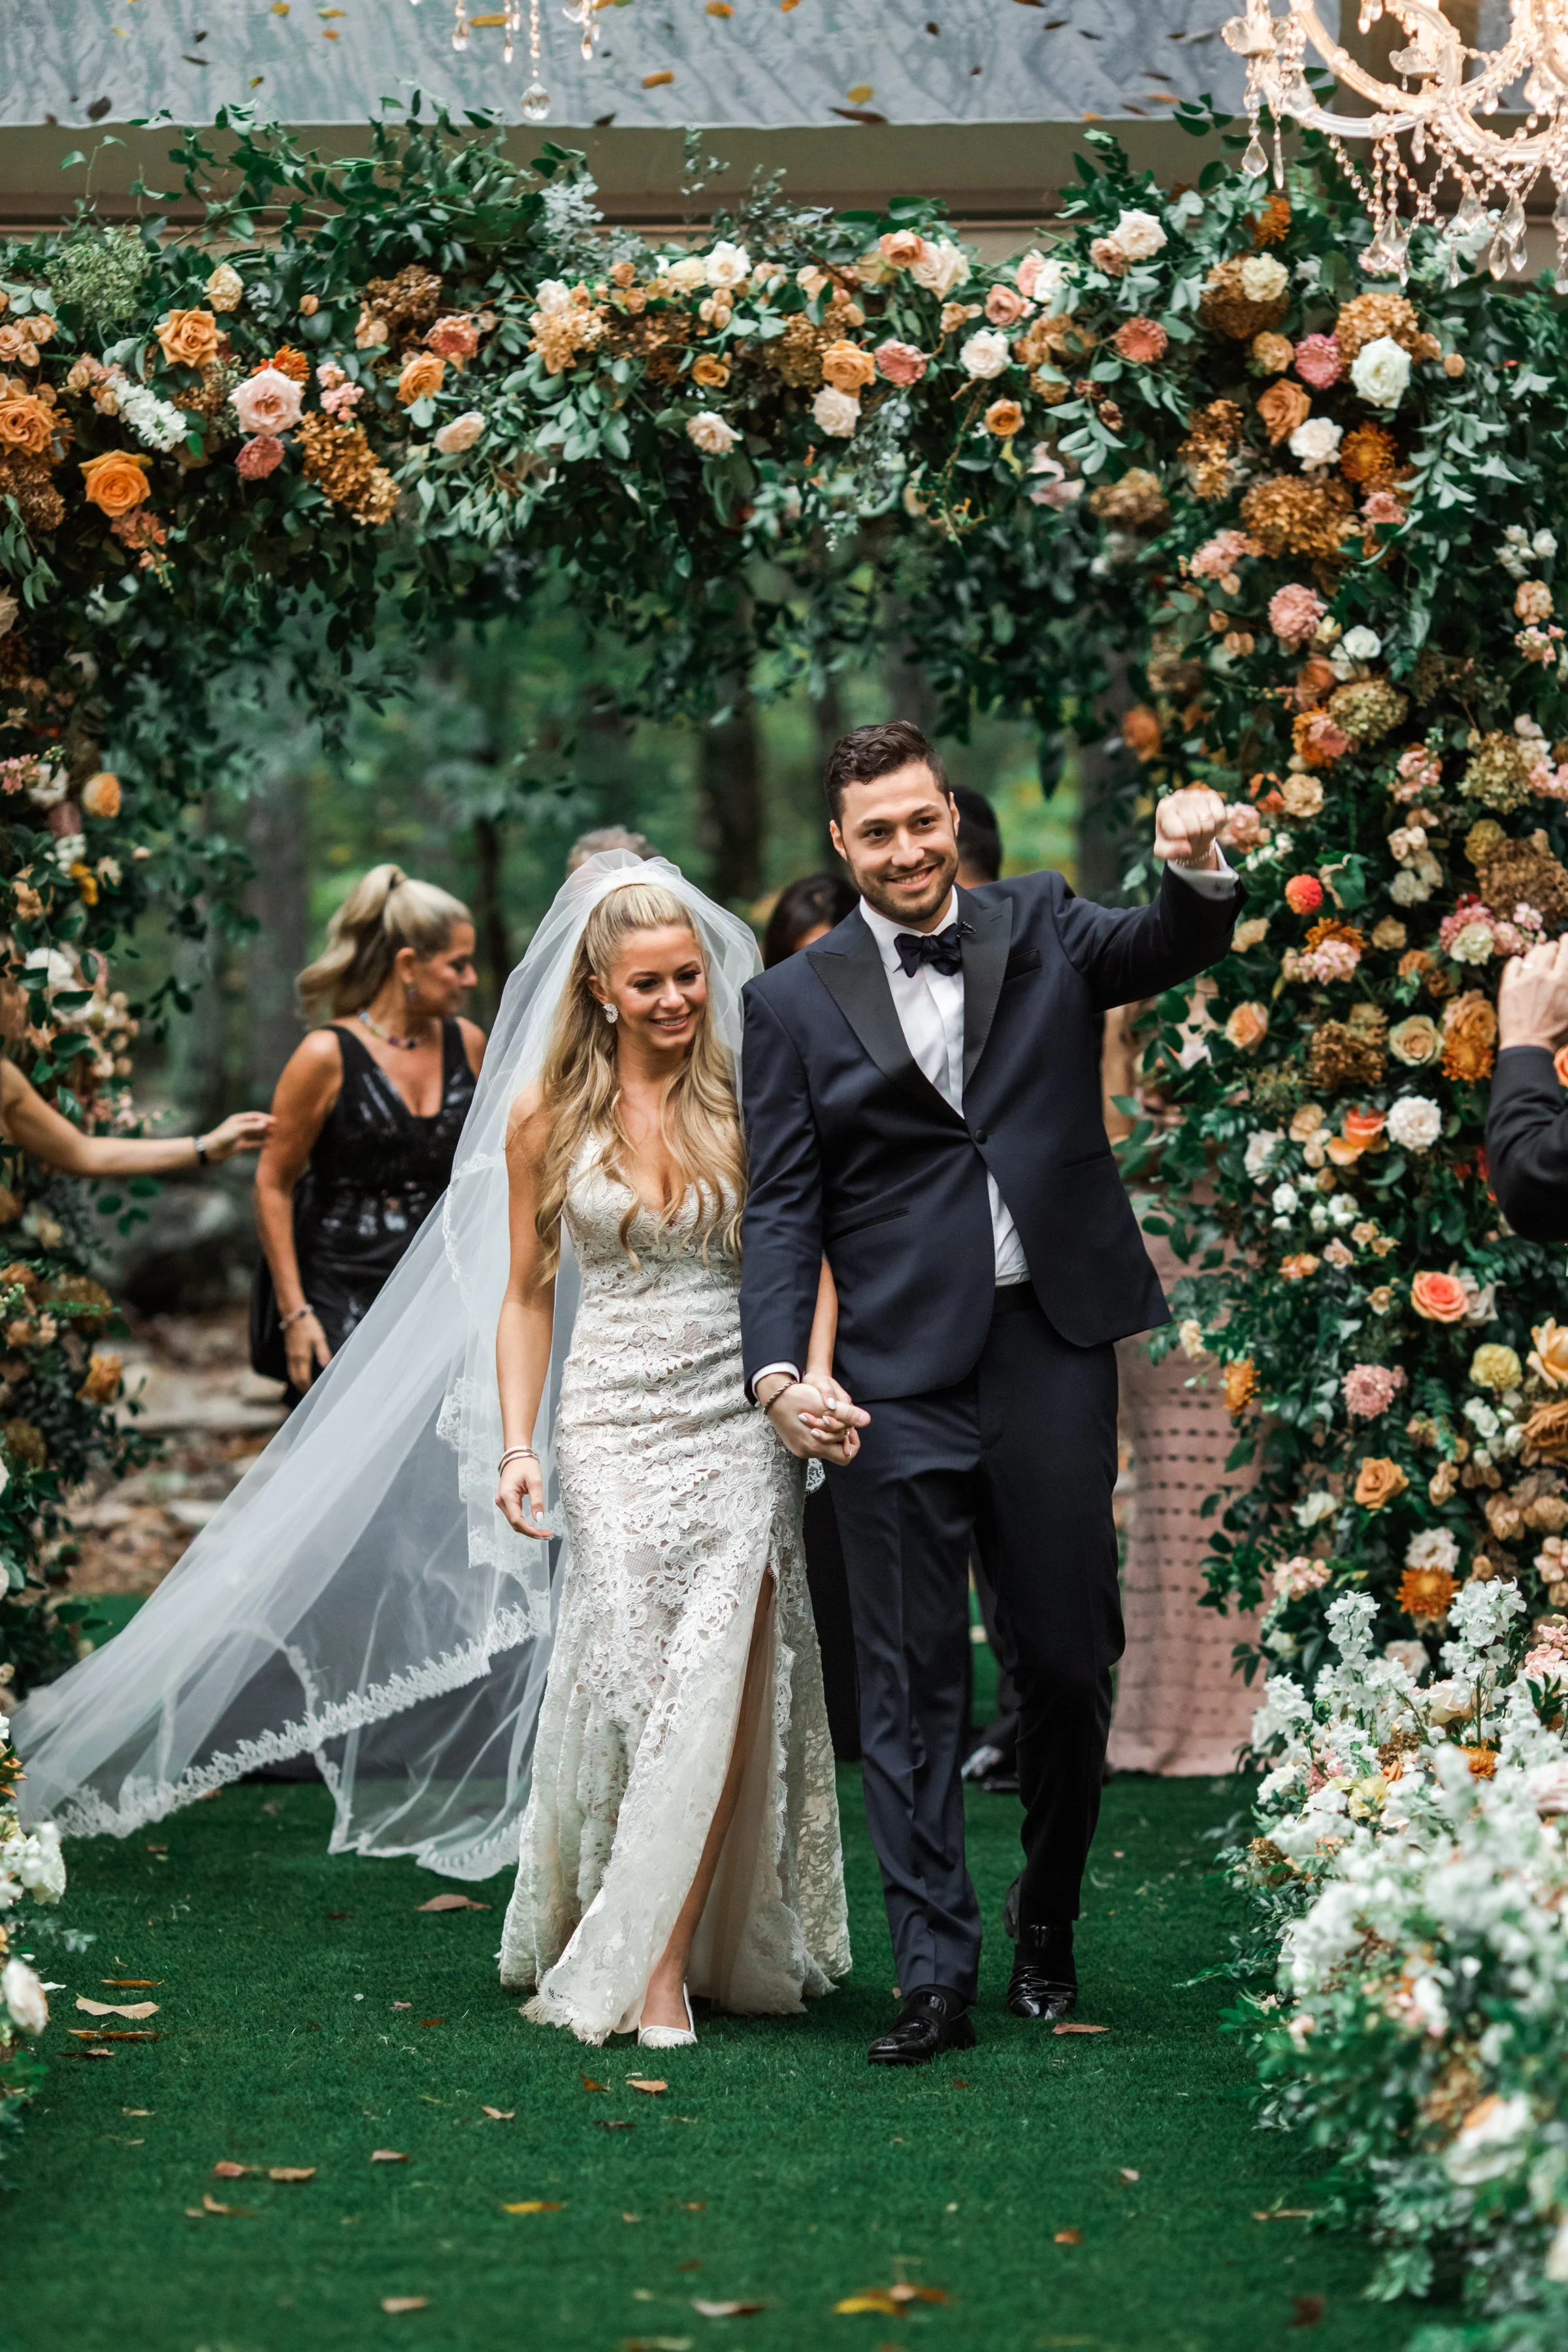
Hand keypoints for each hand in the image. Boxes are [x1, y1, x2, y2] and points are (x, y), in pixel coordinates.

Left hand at [201, 1111, 273, 1161]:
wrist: (212, 1150)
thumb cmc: (222, 1137)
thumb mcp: (238, 1130)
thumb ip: (252, 1127)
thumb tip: (265, 1124)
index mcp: (238, 1120)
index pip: (254, 1117)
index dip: (265, 1118)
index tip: (275, 1121)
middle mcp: (240, 1127)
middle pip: (256, 1125)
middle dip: (266, 1126)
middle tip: (278, 1128)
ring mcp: (240, 1137)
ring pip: (255, 1135)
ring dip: (265, 1135)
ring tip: (275, 1136)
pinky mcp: (240, 1146)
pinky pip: (253, 1144)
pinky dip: (260, 1144)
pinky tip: (268, 1145)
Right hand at [284, 1309, 330, 1393]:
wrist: (294, 1316)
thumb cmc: (308, 1326)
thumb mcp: (319, 1339)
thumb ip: (323, 1353)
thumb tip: (326, 1367)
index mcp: (302, 1357)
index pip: (303, 1378)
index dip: (307, 1387)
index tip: (312, 1393)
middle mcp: (294, 1358)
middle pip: (295, 1379)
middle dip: (301, 1387)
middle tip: (307, 1394)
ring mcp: (290, 1355)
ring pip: (291, 1374)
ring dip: (297, 1382)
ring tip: (303, 1387)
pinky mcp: (289, 1351)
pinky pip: (290, 1367)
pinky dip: (294, 1374)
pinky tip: (299, 1374)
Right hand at [495, 1453, 553, 1539]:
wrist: (516, 1455)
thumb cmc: (526, 1465)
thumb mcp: (535, 1481)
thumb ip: (537, 1501)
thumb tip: (539, 1520)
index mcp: (506, 1496)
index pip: (517, 1520)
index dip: (531, 1530)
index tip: (545, 1534)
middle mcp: (501, 1501)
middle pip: (515, 1524)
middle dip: (531, 1532)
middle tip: (548, 1535)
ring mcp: (501, 1502)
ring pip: (514, 1522)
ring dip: (528, 1529)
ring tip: (544, 1533)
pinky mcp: (505, 1501)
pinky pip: (514, 1516)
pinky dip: (525, 1523)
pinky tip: (535, 1526)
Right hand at [765, 1378, 868, 1464]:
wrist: (773, 1394)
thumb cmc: (799, 1397)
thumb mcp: (826, 1405)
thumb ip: (847, 1415)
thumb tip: (867, 1421)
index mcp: (816, 1446)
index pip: (845, 1457)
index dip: (852, 1443)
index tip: (850, 1427)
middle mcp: (807, 1452)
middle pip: (834, 1451)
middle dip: (840, 1434)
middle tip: (839, 1417)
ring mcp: (798, 1448)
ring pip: (824, 1446)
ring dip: (829, 1432)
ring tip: (826, 1415)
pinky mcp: (793, 1443)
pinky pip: (812, 1442)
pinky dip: (819, 1432)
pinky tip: (816, 1418)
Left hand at [1153, 787, 1227, 871]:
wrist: (1185, 829)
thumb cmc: (1172, 839)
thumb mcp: (1163, 850)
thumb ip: (1170, 852)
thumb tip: (1187, 850)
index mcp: (1164, 809)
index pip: (1180, 832)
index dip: (1184, 842)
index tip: (1181, 840)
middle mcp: (1179, 797)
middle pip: (1195, 828)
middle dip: (1195, 839)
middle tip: (1192, 838)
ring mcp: (1196, 794)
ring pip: (1209, 821)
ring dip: (1207, 833)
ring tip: (1199, 832)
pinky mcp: (1211, 796)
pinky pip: (1221, 816)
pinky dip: (1217, 826)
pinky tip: (1209, 825)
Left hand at [1498, 936, 1567, 1053]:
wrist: (1528, 1045)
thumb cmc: (1556, 1033)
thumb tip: (1564, 976)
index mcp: (1563, 980)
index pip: (1566, 950)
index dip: (1566, 941)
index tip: (1565, 939)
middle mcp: (1544, 975)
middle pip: (1548, 949)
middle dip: (1552, 947)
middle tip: (1553, 949)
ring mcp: (1524, 980)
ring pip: (1531, 955)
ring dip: (1536, 952)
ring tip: (1538, 953)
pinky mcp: (1508, 987)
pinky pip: (1512, 966)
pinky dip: (1516, 962)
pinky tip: (1518, 962)